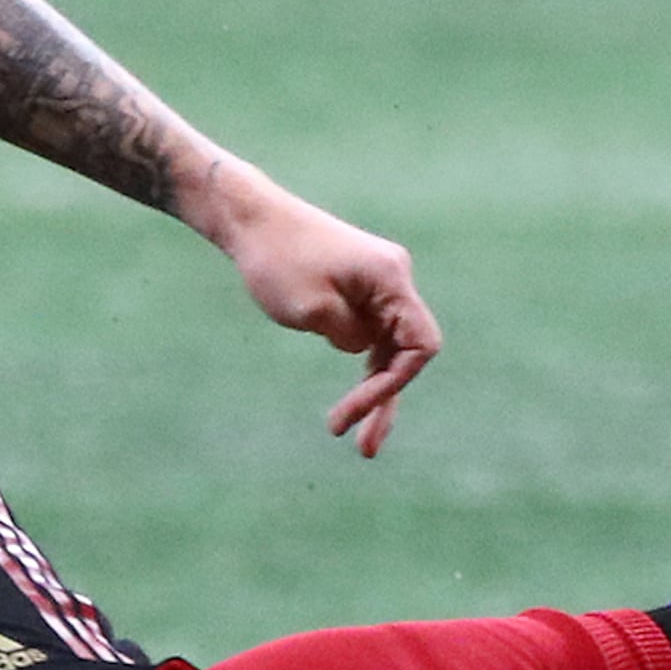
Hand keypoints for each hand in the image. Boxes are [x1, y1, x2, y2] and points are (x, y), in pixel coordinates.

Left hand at [208, 176, 441, 456]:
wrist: (250, 220)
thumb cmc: (276, 259)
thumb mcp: (312, 309)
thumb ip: (349, 335)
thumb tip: (364, 348)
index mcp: (391, 278)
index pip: (420, 344)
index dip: (395, 382)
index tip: (357, 406)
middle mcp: (393, 280)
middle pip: (406, 352)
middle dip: (384, 399)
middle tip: (363, 449)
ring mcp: (378, 286)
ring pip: (387, 350)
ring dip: (372, 391)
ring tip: (348, 436)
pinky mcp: (359, 292)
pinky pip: (370, 338)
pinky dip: (361, 368)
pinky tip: (347, 403)